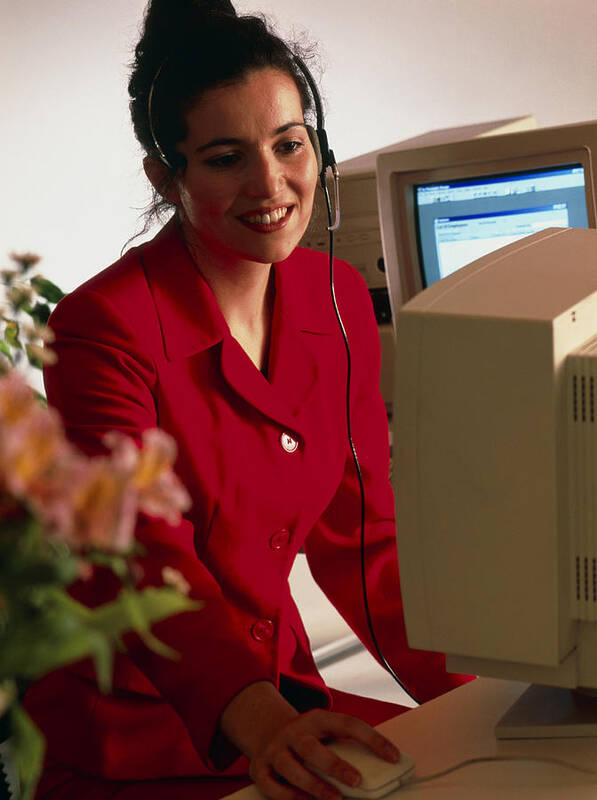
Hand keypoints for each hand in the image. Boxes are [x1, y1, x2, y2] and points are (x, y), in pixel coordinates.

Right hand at [250, 708, 400, 799]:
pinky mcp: (259, 767)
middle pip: (311, 746)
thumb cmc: (308, 738)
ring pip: (290, 767)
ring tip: (334, 798)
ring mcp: (274, 749)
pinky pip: (271, 785)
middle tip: (356, 781)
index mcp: (316, 718)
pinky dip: (288, 796)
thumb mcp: (324, 732)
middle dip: (333, 765)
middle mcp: (293, 731)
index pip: (347, 723)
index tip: (393, 757)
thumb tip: (380, 769)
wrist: (267, 729)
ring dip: (313, 785)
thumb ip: (344, 746)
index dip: (372, 739)